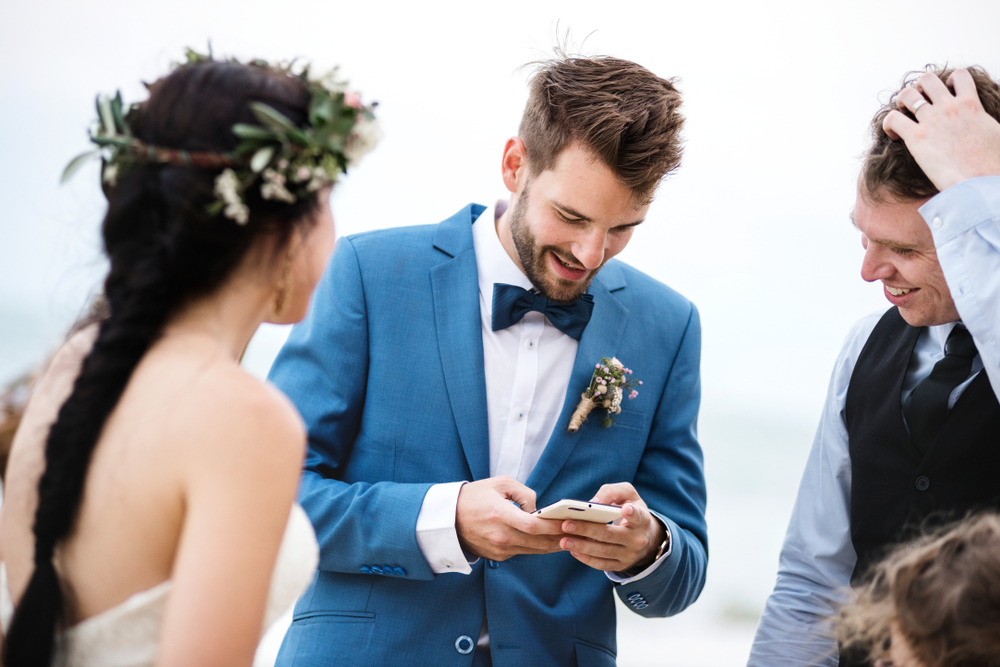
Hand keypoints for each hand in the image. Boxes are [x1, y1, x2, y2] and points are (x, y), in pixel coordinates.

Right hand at [455, 476, 563, 560]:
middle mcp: (500, 536)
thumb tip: (539, 509)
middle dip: (561, 537)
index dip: (554, 526)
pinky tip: (550, 540)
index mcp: (500, 515)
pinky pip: (523, 552)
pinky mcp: (498, 557)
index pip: (534, 525)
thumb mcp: (499, 483)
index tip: (570, 522)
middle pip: (538, 542)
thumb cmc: (475, 496)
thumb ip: (524, 493)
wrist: (448, 519)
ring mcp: (499, 549)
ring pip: (534, 550)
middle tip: (579, 532)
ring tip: (571, 537)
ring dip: (553, 545)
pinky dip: (537, 546)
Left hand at [558, 482, 665, 572]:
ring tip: (564, 541)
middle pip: (610, 535)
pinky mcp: (621, 565)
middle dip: (587, 530)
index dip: (632, 513)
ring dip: (582, 547)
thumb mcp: (628, 495)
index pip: (638, 516)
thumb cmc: (630, 508)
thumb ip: (611, 492)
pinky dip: (586, 558)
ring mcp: (629, 555)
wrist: (645, 536)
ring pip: (603, 552)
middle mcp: (638, 539)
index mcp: (642, 519)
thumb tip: (592, 503)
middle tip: (565, 525)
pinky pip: (602, 564)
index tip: (624, 509)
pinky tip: (573, 551)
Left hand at [883, 68, 999, 190]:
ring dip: (901, 102)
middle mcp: (949, 107)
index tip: (945, 97)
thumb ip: (988, 123)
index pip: (959, 75)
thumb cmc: (993, 164)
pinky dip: (889, 124)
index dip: (948, 81)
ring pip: (906, 94)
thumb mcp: (998, 134)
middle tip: (918, 105)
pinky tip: (896, 136)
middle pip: (927, 79)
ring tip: (904, 116)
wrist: (981, 181)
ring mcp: (932, 120)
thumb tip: (988, 131)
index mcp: (971, 104)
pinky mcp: (916, 137)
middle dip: (919, 88)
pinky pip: (893, 118)